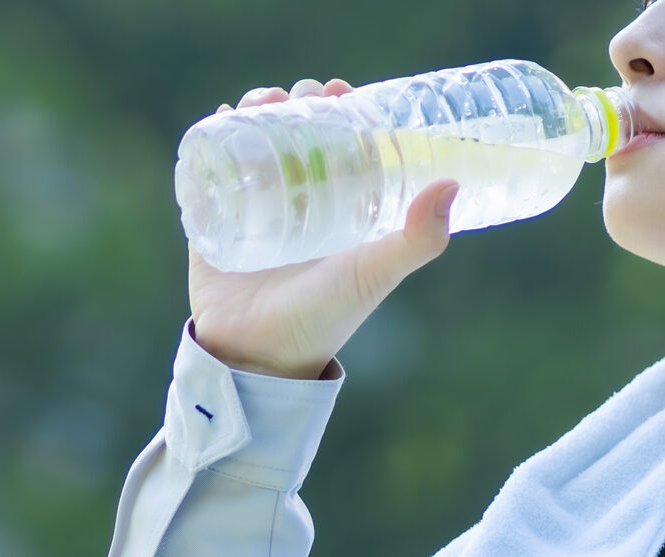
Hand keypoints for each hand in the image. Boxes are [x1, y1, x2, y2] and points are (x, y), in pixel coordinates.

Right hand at [188, 78, 460, 378]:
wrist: (260, 356)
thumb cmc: (324, 318)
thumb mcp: (375, 273)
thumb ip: (418, 240)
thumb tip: (452, 182)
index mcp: (341, 208)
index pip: (343, 143)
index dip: (342, 109)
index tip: (341, 91)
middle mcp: (302, 203)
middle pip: (297, 133)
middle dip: (296, 102)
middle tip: (297, 97)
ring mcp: (258, 208)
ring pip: (257, 143)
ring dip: (256, 110)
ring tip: (261, 103)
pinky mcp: (217, 218)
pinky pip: (213, 169)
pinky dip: (214, 136)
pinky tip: (221, 116)